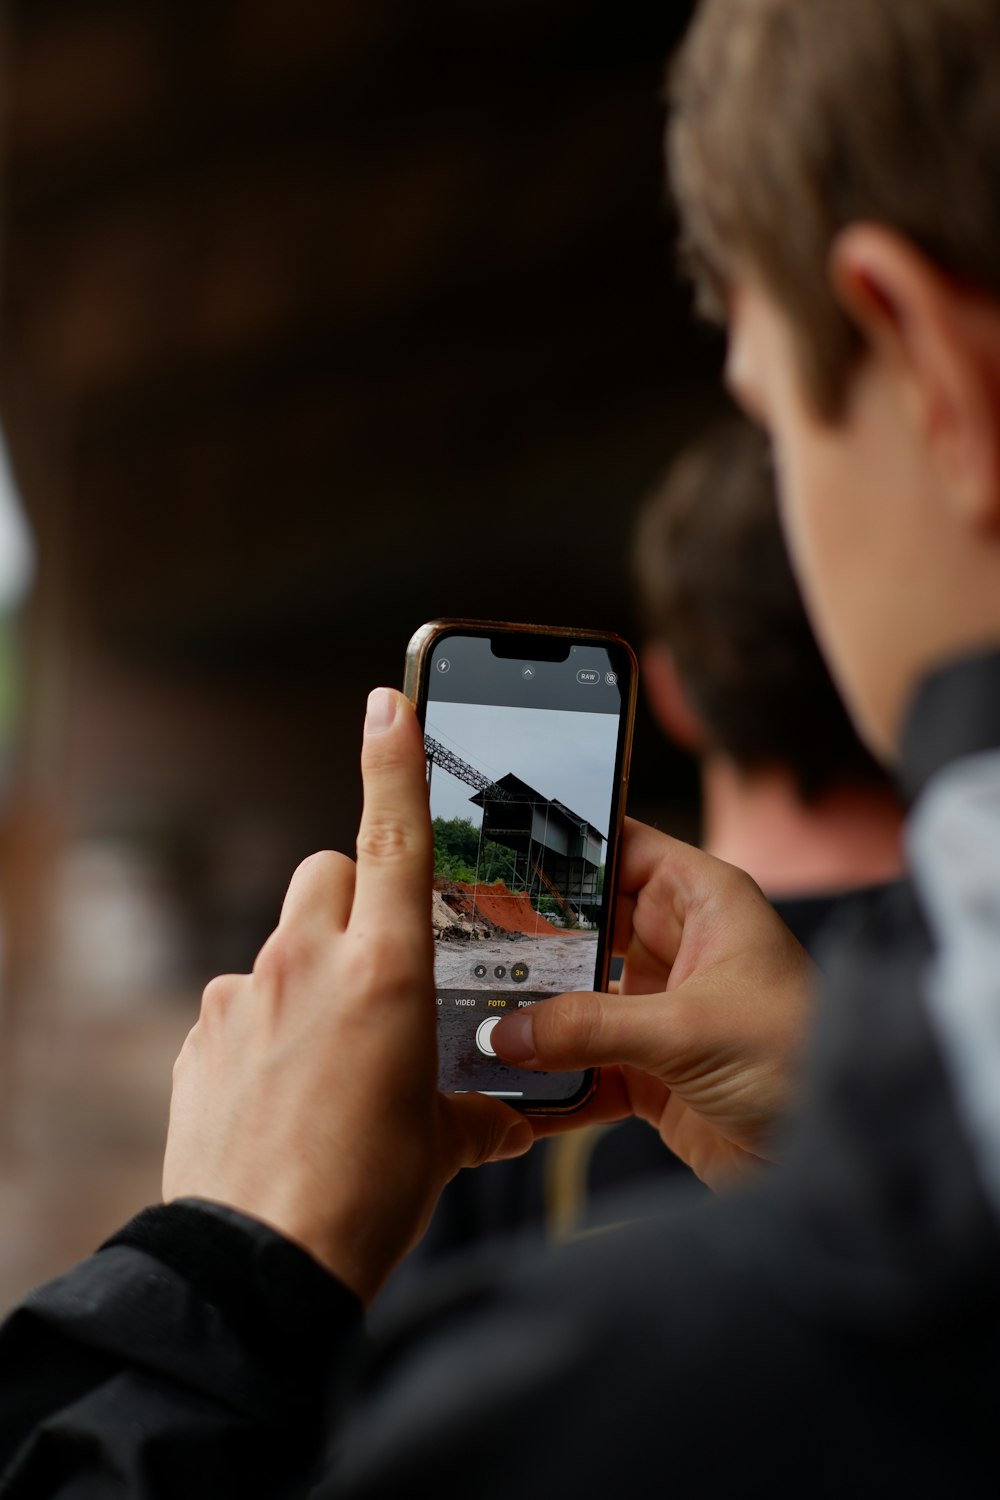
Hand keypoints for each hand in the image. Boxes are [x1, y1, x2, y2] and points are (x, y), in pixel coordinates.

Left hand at [163, 688, 531, 1303]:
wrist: (262, 1262)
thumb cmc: (367, 1197)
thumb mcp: (443, 1143)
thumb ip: (478, 1108)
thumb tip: (509, 1116)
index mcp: (385, 971)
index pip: (392, 835)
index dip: (394, 761)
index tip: (389, 702)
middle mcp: (307, 964)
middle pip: (326, 872)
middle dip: (353, 897)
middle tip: (379, 960)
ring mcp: (244, 996)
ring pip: (282, 939)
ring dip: (310, 968)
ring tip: (332, 1049)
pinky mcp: (202, 1036)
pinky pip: (241, 999)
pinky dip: (265, 1023)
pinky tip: (284, 1086)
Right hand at [492, 821, 814, 1188]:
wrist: (838, 1162)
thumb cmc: (802, 1061)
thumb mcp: (689, 1030)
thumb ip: (591, 1027)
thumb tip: (507, 1031)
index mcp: (703, 904)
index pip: (623, 851)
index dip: (568, 850)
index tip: (500, 853)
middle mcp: (679, 949)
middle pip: (588, 928)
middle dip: (532, 941)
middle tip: (464, 945)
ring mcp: (662, 1012)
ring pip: (578, 1001)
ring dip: (533, 1017)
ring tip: (471, 1020)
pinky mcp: (653, 1074)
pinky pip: (586, 1067)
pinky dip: (552, 1081)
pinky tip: (508, 1091)